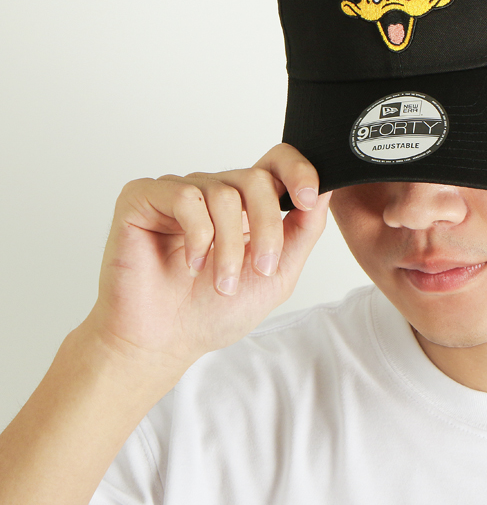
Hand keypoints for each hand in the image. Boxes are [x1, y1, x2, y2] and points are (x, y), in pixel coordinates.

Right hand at [81, 144, 330, 375]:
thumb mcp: (277, 273)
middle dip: (268, 227)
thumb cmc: (214, 311)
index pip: (276, 162)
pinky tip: (192, 263)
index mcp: (246, 204)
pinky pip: (185, 198)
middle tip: (262, 267)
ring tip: (221, 282)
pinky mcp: (143, 197)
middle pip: (257, 179)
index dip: (298, 171)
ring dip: (230, 247)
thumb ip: (302, 230)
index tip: (309, 199)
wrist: (164, 343)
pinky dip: (198, 236)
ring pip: (225, 194)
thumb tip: (325, 190)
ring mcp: (178, 191)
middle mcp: (214, 191)